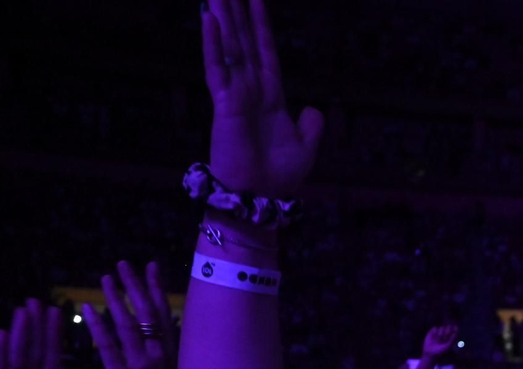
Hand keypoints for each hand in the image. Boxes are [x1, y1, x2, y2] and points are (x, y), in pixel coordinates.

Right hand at [0, 302, 107, 368]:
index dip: (53, 332)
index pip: (52, 352)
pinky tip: (1, 334)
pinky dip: (0, 353)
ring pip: (16, 353)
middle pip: (33, 347)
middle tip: (37, 301)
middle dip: (36, 325)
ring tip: (23, 311)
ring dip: (20, 333)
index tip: (57, 311)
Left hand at [80, 262, 175, 368]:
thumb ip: (169, 354)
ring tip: (105, 279)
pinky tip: (89, 310)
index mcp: (172, 352)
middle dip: (134, 285)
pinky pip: (108, 347)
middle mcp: (159, 353)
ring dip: (115, 299)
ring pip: (128, 324)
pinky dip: (98, 326)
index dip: (157, 288)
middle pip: (146, 312)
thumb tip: (166, 334)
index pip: (164, 313)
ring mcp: (140, 365)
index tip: (151, 267)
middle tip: (123, 264)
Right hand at [201, 0, 323, 197]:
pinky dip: (212, 43)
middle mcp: (250, 90)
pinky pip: (217, 67)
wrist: (262, 197)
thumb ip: (312, 125)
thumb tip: (313, 108)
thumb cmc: (280, 177)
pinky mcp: (223, 103)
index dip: (263, 26)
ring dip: (223, 17)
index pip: (266, 52)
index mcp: (270, 97)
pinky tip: (209, 18)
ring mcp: (235, 94)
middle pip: (244, 42)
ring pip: (228, 47)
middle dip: (238, 13)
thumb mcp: (306, 148)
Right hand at [420, 325, 458, 363]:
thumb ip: (452, 340)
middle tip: (446, 334)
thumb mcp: (447, 346)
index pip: (453, 331)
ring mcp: (438, 333)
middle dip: (448, 330)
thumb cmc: (440, 351)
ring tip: (439, 338)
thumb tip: (455, 333)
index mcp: (450, 337)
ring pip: (442, 327)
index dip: (455, 329)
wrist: (430, 353)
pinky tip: (435, 335)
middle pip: (448, 327)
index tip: (455, 328)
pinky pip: (435, 328)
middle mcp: (444, 334)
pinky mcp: (432, 332)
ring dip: (441, 332)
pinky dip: (436, 331)